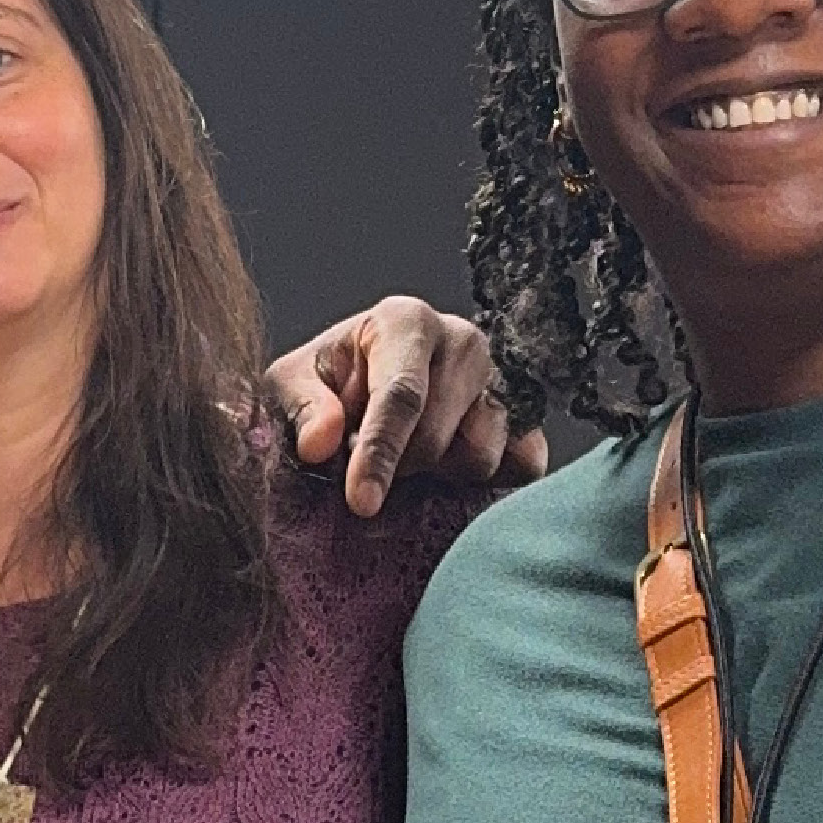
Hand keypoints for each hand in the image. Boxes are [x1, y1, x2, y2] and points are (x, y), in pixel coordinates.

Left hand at [272, 299, 534, 515]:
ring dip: (438, 477)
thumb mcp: (293, 382)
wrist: (372, 381)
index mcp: (407, 321)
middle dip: (397, 468)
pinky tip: (448, 473)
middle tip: (369, 467)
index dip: (379, 453)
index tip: (361, 502)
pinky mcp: (529, 418)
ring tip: (410, 461)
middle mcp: (464, 341)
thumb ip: (302, 407)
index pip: (401, 394)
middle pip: (437, 436)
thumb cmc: (331, 379)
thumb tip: (319, 444)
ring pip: (480, 457)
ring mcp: (502, 380)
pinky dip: (484, 484)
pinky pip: (522, 468)